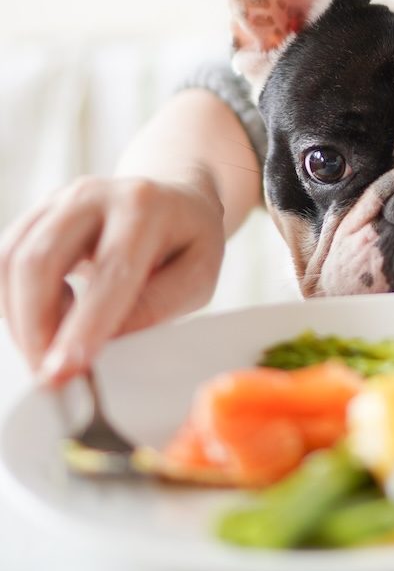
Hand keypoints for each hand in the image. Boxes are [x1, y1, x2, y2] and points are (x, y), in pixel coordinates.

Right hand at [0, 173, 225, 385]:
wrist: (174, 200)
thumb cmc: (188, 242)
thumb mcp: (197, 276)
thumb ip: (156, 307)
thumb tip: (104, 341)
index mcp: (146, 208)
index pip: (111, 271)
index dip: (85, 324)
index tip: (66, 368)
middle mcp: (95, 195)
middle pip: (41, 259)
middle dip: (36, 326)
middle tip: (48, 374)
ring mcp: (59, 201)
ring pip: (12, 260)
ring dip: (20, 318)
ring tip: (49, 350)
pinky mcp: (37, 215)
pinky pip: (5, 260)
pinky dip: (16, 301)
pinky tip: (48, 318)